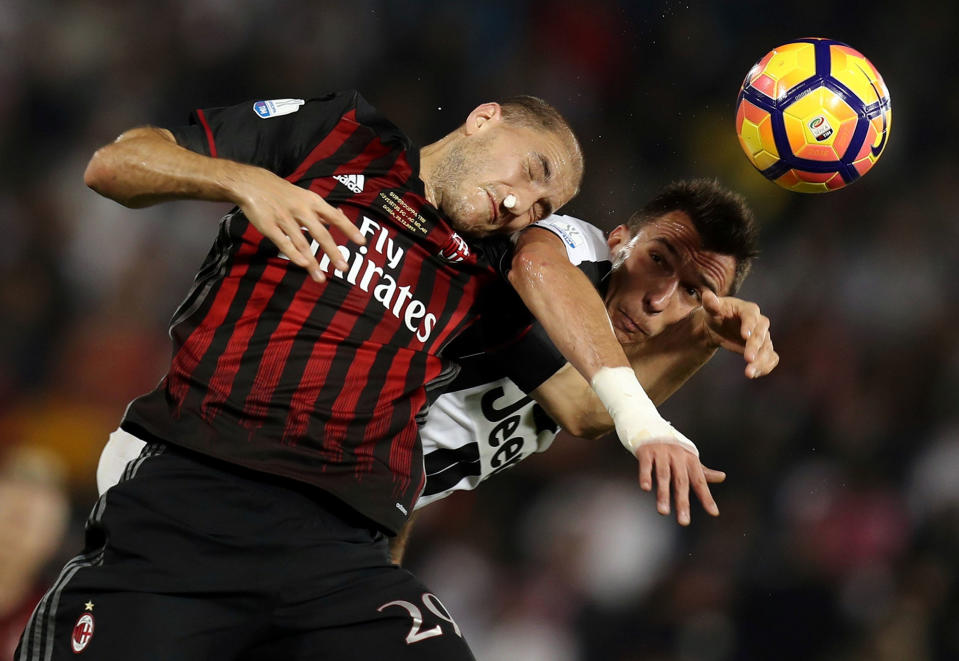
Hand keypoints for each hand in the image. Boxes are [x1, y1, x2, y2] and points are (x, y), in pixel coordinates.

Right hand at [233, 167, 365, 281]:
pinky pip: (283, 243)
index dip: (349, 228)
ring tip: (321, 278)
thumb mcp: (306, 196)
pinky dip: (294, 254)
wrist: (253, 183)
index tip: (362, 242)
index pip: (335, 216)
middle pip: (320, 233)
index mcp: (312, 202)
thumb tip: (342, 213)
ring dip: (313, 262)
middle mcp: (301, 210)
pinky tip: (303, 265)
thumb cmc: (285, 193)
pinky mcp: (269, 226)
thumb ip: (323, 209)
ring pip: (302, 243)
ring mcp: (284, 218)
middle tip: (344, 268)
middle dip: (333, 252)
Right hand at [636, 442, 724, 525]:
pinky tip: (646, 488)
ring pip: (663, 475)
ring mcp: (662, 453)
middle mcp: (677, 456)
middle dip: (682, 502)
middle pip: (681, 482)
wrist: (651, 427)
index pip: (700, 481)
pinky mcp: (646, 451)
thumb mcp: (688, 459)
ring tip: (663, 512)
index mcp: (690, 459)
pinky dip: (645, 476)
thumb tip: (722, 477)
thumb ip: (703, 472)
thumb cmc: (673, 450)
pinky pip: (646, 465)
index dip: (707, 497)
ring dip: (663, 494)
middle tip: (683, 522)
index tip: (713, 513)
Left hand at [700, 290, 778, 378]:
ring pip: (767, 348)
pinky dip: (766, 366)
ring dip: (761, 361)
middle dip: (755, 346)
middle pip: (761, 334)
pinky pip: (771, 357)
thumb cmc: (716, 314)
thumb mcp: (711, 308)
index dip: (749, 325)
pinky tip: (754, 374)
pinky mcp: (763, 348)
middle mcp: (759, 323)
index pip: (751, 316)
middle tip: (747, 359)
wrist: (718, 325)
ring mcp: (763, 336)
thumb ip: (710, 303)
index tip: (745, 336)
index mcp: (748, 310)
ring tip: (749, 373)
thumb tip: (706, 295)